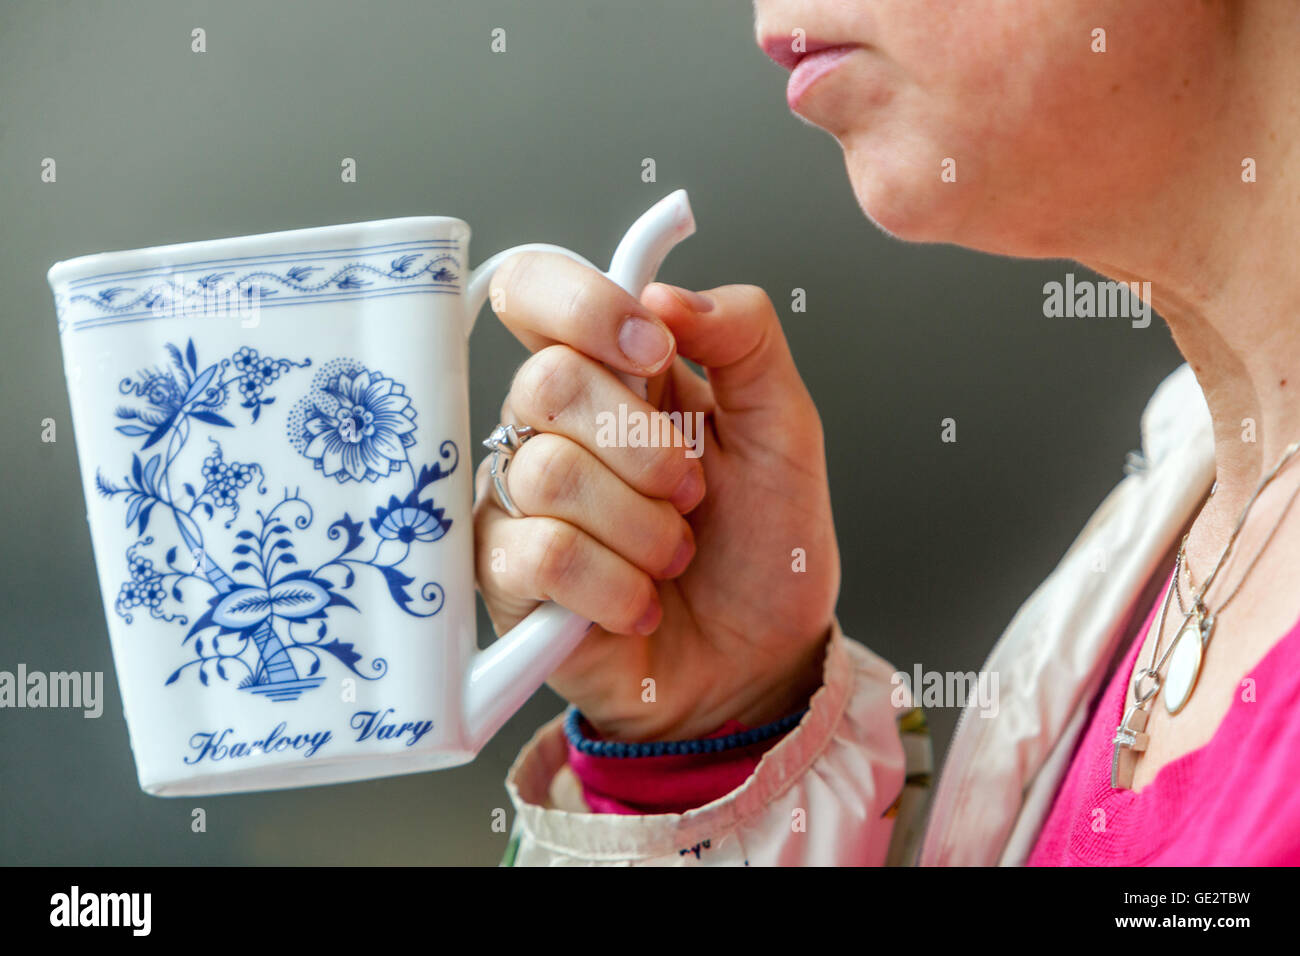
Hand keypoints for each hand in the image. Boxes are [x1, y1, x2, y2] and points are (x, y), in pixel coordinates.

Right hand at [474, 252, 839, 741]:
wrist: (757, 663)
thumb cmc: (763, 548)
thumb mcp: (784, 431)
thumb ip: (744, 340)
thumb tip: (663, 289)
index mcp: (612, 375)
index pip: (536, 291)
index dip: (584, 307)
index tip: (656, 353)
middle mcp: (554, 427)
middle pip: (547, 382)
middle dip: (648, 449)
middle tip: (693, 493)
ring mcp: (521, 500)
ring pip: (550, 473)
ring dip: (644, 527)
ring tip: (674, 557)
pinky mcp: (506, 575)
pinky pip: (543, 554)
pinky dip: (616, 585)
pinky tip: (640, 602)